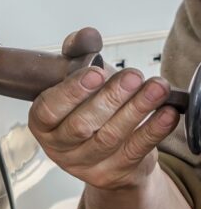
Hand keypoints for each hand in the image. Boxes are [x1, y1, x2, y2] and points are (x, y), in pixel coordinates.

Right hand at [28, 29, 179, 190]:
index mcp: (42, 124)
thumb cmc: (87, 111)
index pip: (48, 110)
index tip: (94, 73)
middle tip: (131, 77)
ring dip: (137, 109)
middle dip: (110, 98)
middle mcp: (60, 147)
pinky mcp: (115, 173)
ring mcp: (87, 164)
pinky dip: (154, 130)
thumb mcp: (77, 83)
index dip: (71, 92)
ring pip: (111, 137)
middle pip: (82, 124)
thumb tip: (87, 35)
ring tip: (156, 88)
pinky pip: (136, 151)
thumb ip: (78, 54)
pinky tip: (166, 113)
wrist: (105, 153)